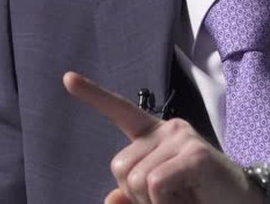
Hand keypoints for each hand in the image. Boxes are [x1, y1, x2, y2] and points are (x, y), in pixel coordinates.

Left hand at [63, 71, 263, 203]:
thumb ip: (135, 196)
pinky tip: (189, 199)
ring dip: (154, 203)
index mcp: (157, 136)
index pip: (120, 111)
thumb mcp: (162, 197)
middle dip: (137, 195)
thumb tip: (109, 199)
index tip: (68, 79)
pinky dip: (166, 203)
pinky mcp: (195, 154)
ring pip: (136, 180)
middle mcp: (169, 130)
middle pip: (120, 167)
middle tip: (171, 199)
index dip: (93, 96)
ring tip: (183, 199)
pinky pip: (154, 184)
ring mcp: (182, 138)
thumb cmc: (202, 197)